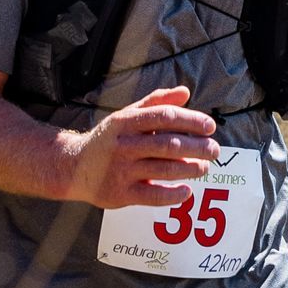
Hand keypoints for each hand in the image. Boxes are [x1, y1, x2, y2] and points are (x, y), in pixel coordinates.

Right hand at [67, 84, 218, 209]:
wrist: (72, 166)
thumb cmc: (109, 139)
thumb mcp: (127, 116)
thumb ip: (156, 103)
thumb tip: (185, 92)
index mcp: (126, 121)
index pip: (164, 117)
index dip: (191, 121)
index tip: (209, 127)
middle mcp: (124, 145)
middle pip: (168, 144)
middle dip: (197, 147)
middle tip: (214, 150)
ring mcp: (121, 170)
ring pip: (164, 169)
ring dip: (190, 169)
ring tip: (204, 168)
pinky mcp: (120, 194)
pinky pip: (153, 195)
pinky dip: (173, 194)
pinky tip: (187, 190)